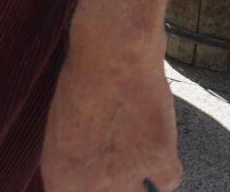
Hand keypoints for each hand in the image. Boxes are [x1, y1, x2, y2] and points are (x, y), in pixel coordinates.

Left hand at [40, 29, 180, 191]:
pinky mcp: (158, 158)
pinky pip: (169, 180)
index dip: (96, 190)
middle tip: (123, 163)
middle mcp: (89, 185)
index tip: (105, 184)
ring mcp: (124, 176)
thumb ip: (73, 165)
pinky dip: (168, 167)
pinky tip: (161, 148)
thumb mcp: (62, 131)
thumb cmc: (84, 79)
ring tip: (140, 150)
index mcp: (60, 179)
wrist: (113, 52)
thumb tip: (89, 175)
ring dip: (143, 177)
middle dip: (119, 186)